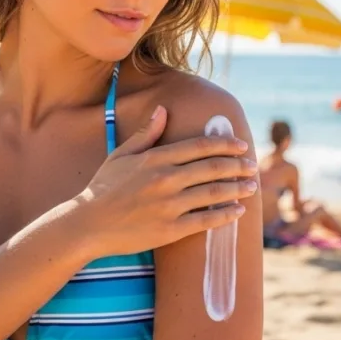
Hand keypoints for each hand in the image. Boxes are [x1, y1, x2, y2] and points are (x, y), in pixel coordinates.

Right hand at [76, 105, 257, 256]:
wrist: (87, 225)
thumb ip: (147, 133)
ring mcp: (169, 205)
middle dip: (238, 165)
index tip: (241, 145)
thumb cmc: (103, 189)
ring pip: (213, 193)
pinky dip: (225, 215)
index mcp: (155, 158)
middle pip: (212, 168)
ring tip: (252, 186)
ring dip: (237, 188)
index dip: (225, 144)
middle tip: (253, 166)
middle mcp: (165, 179)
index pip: (199, 146)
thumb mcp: (121, 155)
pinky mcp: (170, 230)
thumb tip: (163, 110)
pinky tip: (238, 211)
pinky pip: (205, 221)